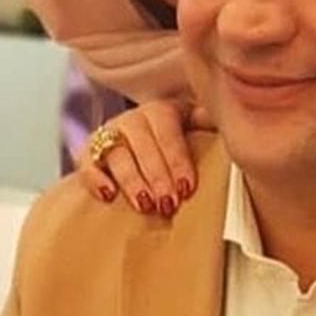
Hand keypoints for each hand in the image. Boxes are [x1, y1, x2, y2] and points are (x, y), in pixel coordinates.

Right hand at [77, 99, 211, 215]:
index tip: (187, 187)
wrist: (141, 145)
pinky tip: (108, 195)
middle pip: (142, 145)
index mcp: (161, 111)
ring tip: (145, 205)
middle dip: (157, 176)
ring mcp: (109, 135)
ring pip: (116, 155)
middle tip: (168, 204)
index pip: (168, 132)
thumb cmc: (176, 141)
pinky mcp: (88, 154)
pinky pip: (87, 164)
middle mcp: (133, 119)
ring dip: (131, 181)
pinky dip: (95, 179)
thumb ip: (209, 123)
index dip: (177, 160)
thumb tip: (229, 118)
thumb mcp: (194, 128)